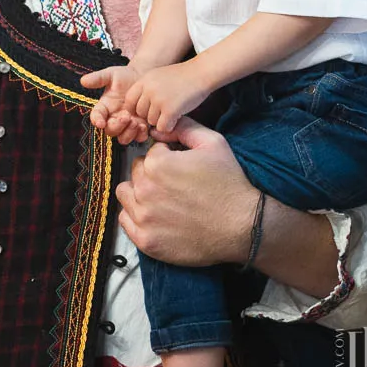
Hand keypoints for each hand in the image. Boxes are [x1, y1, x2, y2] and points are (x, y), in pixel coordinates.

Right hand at [80, 64, 148, 142]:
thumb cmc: (126, 75)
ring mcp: (127, 125)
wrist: (145, 76)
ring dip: (128, 133)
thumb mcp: (111, 74)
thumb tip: (83, 81)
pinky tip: (144, 126)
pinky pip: (139, 137)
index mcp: (105, 107)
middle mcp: (114, 118)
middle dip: (117, 126)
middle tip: (126, 117)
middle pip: (110, 131)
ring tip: (136, 122)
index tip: (100, 122)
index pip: (96, 116)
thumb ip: (98, 78)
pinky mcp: (140, 127)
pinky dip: (140, 135)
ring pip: (123, 138)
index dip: (97, 120)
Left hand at [116, 117, 259, 266]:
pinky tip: (156, 215)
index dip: (167, 157)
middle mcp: (144, 190)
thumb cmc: (229, 183)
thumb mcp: (214, 143)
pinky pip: (125, 221)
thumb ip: (185, 127)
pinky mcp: (145, 240)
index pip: (150, 152)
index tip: (181, 168)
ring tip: (162, 199)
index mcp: (157, 164)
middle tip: (174, 184)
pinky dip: (136, 216)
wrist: (241, 226)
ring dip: (139, 193)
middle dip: (151, 173)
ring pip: (126, 194)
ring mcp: (143, 218)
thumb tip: (161, 126)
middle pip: (136, 172)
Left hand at [123, 61, 211, 133]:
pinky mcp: (170, 110)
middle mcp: (148, 90)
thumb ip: (147, 88)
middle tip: (164, 111)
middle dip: (151, 115)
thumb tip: (137, 108)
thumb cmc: (184, 76)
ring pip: (151, 122)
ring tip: (173, 111)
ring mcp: (158, 100)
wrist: (202, 72)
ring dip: (162, 121)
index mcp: (144, 80)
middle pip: (140, 114)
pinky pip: (162, 127)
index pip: (129, 101)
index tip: (146, 111)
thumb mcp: (159, 75)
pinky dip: (170, 126)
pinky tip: (176, 118)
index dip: (136, 109)